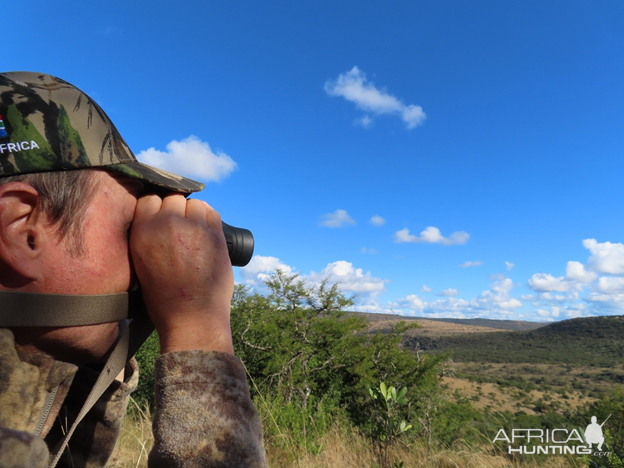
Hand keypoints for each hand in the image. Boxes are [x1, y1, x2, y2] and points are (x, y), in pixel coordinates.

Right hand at [130, 194, 233, 353]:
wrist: (191, 317)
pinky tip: (207, 233)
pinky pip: (212, 213)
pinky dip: (210, 220)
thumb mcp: (140, 264)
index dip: (156, 209)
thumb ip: (146, 237)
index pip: (148, 199)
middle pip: (173, 199)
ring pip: (194, 204)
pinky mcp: (215, 234)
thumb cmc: (164, 298)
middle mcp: (166, 224)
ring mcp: (193, 227)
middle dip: (176, 211)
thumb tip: (156, 220)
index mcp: (142, 231)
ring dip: (194, 214)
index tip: (162, 219)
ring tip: (194, 232)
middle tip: (180, 229)